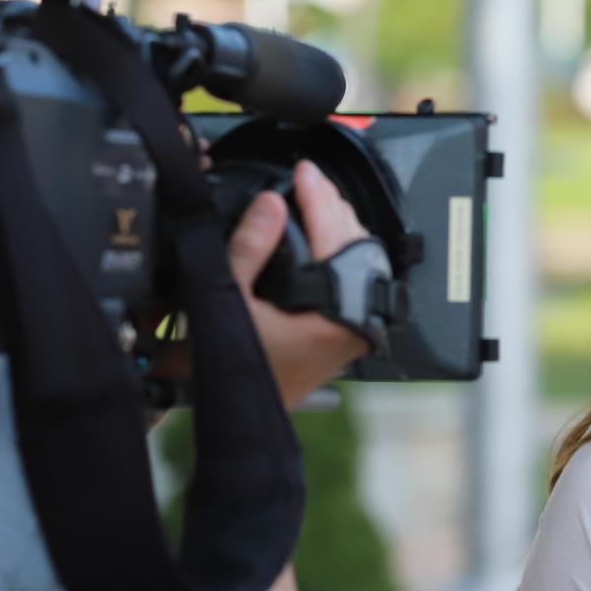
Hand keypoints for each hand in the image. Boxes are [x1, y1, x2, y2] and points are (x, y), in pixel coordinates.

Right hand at [231, 160, 369, 407]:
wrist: (237, 418)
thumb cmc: (233, 372)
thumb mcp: (230, 303)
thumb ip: (249, 249)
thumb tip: (270, 204)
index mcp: (336, 315)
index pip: (337, 237)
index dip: (318, 198)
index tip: (305, 172)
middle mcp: (355, 323)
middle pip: (357, 246)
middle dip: (332, 206)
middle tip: (311, 179)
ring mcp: (354, 331)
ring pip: (361, 264)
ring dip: (338, 228)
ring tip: (314, 201)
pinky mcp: (344, 335)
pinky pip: (353, 281)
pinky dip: (338, 253)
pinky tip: (320, 239)